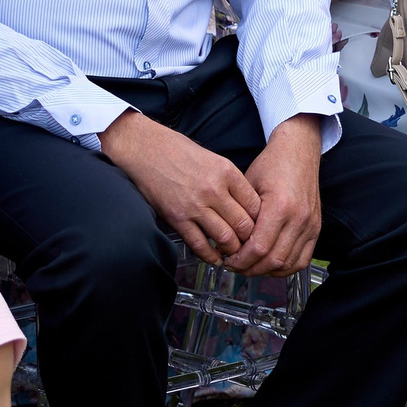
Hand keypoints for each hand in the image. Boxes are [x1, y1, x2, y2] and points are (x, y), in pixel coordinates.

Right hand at [100, 109, 259, 264]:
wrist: (145, 148)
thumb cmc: (178, 151)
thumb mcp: (214, 159)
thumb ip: (231, 182)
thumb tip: (246, 206)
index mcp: (227, 172)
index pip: (256, 206)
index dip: (261, 222)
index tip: (260, 229)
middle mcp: (214, 190)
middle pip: (244, 225)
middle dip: (250, 240)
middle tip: (250, 246)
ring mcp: (195, 205)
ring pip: (225, 238)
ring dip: (232, 251)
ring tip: (234, 254)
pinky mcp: (177, 218)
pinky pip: (199, 244)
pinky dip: (210, 256)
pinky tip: (215, 258)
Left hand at [228, 116, 322, 276]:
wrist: (298, 152)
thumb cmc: (271, 165)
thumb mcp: (248, 185)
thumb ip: (240, 215)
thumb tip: (227, 242)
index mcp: (280, 206)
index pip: (258, 248)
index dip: (241, 260)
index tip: (228, 260)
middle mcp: (299, 218)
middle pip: (273, 260)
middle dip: (250, 268)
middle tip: (235, 266)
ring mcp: (310, 225)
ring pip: (288, 264)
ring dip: (266, 271)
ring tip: (250, 266)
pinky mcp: (316, 228)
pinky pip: (302, 260)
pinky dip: (285, 268)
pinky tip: (270, 265)